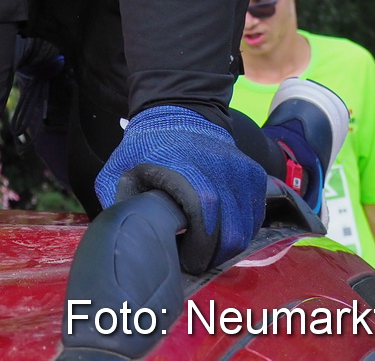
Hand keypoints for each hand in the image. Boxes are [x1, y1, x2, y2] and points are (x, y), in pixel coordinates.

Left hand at [96, 105, 265, 272]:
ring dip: (227, 245)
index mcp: (187, 177)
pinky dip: (240, 229)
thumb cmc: (145, 147)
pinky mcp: (255, 175)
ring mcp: (242, 174)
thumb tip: (126, 240)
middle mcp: (222, 176)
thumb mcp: (119, 171)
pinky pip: (255, 216)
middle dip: (213, 256)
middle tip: (195, 258)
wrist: (178, 113)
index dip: (198, 252)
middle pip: (232, 237)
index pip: (206, 229)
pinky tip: (219, 228)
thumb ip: (120, 204)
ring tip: (205, 244)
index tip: (184, 260)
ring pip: (247, 230)